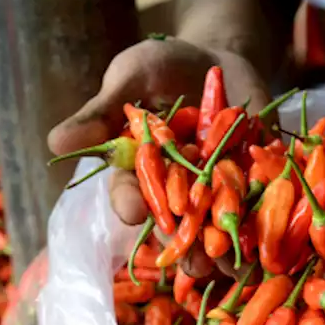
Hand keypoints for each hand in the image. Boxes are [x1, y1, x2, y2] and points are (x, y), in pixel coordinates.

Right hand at [47, 38, 268, 276]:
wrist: (221, 57)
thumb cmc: (164, 65)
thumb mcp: (131, 76)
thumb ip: (102, 111)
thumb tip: (56, 140)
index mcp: (138, 173)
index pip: (130, 195)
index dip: (131, 204)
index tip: (135, 212)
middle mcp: (173, 194)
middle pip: (174, 226)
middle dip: (182, 245)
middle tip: (191, 260)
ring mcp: (214, 196)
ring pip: (215, 234)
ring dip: (224, 253)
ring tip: (231, 267)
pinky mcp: (254, 190)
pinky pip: (257, 217)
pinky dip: (263, 234)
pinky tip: (268, 250)